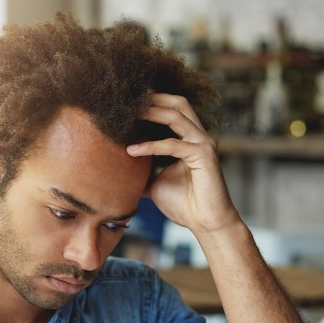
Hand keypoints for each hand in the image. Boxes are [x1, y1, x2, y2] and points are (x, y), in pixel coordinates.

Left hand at [126, 93, 240, 235]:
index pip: (172, 110)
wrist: (207, 224)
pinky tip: (132, 151)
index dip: (151, 104)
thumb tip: (116, 171)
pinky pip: (173, 145)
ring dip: (151, 112)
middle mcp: (199, 137)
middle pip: (178, 103)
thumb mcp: (155, 184)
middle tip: (127, 99)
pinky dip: (151, 146)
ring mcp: (204, 143)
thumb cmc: (185, 205)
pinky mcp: (203, 155)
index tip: (126, 104)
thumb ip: (141, 172)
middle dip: (153, 98)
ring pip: (176, 116)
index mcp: (191, 139)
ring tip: (127, 114)